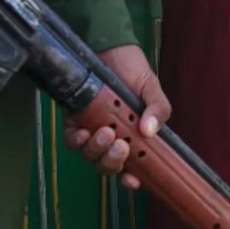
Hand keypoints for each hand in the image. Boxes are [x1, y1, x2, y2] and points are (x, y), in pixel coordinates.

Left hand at [62, 45, 171, 189]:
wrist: (111, 48)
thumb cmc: (133, 70)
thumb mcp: (152, 90)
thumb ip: (157, 109)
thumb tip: (150, 131)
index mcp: (133, 137)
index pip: (132, 167)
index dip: (131, 180)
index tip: (133, 180)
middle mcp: (111, 139)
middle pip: (108, 166)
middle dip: (113, 162)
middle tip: (121, 145)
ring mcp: (91, 132)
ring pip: (89, 156)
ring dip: (97, 150)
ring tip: (105, 132)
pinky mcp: (74, 122)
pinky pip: (71, 142)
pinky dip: (78, 141)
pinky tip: (85, 132)